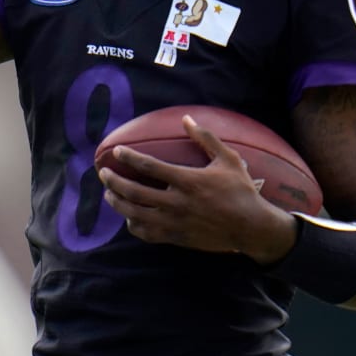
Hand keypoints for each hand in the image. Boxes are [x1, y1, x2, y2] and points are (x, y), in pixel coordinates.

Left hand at [98, 114, 297, 262]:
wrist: (251, 228)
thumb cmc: (241, 191)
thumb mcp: (228, 160)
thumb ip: (206, 138)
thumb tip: (187, 118)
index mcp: (188, 181)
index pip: (149, 167)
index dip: (129, 158)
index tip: (117, 151)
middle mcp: (177, 202)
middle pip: (134, 192)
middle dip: (114, 181)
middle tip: (103, 173)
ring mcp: (175, 222)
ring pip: (135, 214)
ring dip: (118, 203)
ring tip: (109, 194)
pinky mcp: (176, 237)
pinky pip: (147, 234)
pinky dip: (134, 225)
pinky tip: (129, 218)